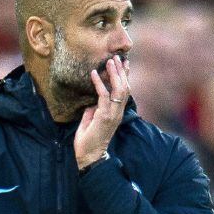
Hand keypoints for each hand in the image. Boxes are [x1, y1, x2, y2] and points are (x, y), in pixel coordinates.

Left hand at [75, 55, 129, 169]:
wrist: (89, 155)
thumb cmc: (89, 140)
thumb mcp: (91, 120)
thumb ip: (94, 109)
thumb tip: (91, 101)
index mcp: (116, 112)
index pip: (124, 91)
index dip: (125, 77)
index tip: (124, 63)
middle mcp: (117, 112)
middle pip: (124, 88)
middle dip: (121, 71)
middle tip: (117, 57)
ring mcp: (112, 114)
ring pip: (118, 90)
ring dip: (114, 74)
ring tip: (109, 61)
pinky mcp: (104, 116)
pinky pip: (103, 96)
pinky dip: (99, 83)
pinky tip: (93, 74)